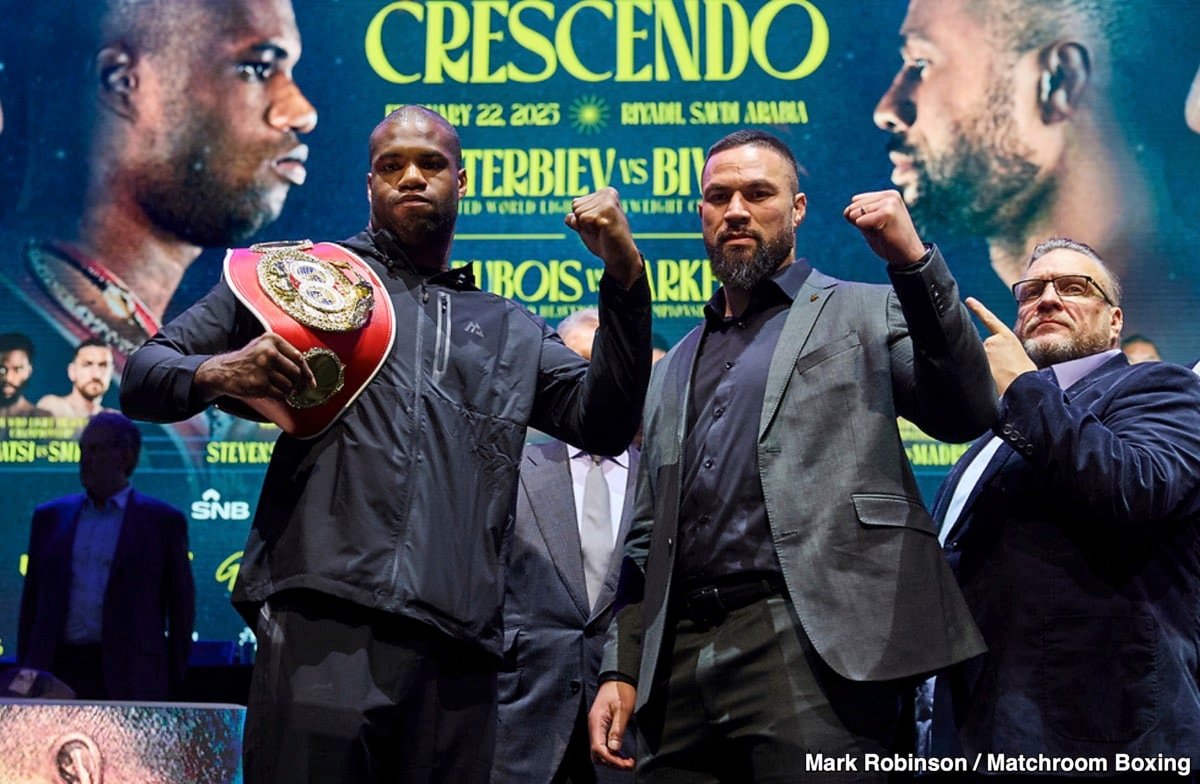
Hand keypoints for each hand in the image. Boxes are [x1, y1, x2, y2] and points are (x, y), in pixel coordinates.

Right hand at [194, 333, 314, 400]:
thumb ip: (286, 355)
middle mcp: (268, 352)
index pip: (299, 357)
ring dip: (286, 390)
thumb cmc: (249, 360)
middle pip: (296, 373)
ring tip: (275, 386)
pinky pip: (280, 394)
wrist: (223, 371)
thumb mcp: (264, 347)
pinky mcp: (259, 384)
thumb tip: (309, 377)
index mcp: (272, 340)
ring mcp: (263, 368)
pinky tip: (270, 391)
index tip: (311, 382)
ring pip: (289, 385)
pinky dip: (279, 396)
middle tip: (292, 386)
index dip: (307, 372)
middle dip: (296, 383)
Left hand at [565, 187, 643, 288]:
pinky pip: (583, 219)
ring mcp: (608, 201)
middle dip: (583, 223)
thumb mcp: (587, 228)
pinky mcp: (607, 211)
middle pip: (576, 206)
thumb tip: (568, 217)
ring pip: (578, 213)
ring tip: (602, 231)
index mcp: (605, 193)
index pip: (576, 203)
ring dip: (587, 227)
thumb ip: (576, 220)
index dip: (582, 220)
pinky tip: (603, 232)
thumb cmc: (604, 242)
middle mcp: (608, 193)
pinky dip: (589, 229)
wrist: (619, 256)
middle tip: (600, 230)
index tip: (598, 226)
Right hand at [589, 680, 636, 769]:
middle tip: (628, 764)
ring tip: (626, 761)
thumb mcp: (623, 709)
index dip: (612, 759)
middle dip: (612, 762)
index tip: (626, 763)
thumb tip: (614, 748)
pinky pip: (602, 745)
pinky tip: (621, 753)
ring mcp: (596, 727)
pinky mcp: (600, 726)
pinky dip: (611, 753)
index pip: (599, 749)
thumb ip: (617, 729)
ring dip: (611, 759)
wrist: (617, 678)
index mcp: (596, 722)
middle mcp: (593, 727)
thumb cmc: (620, 690)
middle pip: (597, 754)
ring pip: (599, 751)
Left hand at [844, 190, 926, 266]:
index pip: (855, 202)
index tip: (880, 226)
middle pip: (853, 207)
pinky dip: (867, 232)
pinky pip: (859, 221)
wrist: (908, 256)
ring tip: (883, 232)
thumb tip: (846, 211)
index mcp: (887, 195)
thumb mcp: (871, 224)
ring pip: (855, 214)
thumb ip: (857, 215)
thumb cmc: (890, 241)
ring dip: (865, 228)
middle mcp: (889, 195)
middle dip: (862, 223)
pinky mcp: (887, 212)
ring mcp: (889, 202)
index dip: (861, 218)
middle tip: (882, 231)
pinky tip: (884, 234)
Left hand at [965, 297, 1036, 396]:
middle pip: (984, 348)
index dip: (977, 309)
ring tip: (1001, 374)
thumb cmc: (1024, 373)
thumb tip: (993, 357)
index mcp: (1007, 337)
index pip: (989, 319)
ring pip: (980, 358)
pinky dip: (983, 371)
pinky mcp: (979, 361)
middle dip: (991, 359)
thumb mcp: (1016, 355)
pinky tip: (994, 377)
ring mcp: (985, 350)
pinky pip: (976, 366)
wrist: (1024, 383)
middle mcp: (993, 340)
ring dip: (988, 366)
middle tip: (1003, 369)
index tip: (968, 300)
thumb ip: (1002, 350)